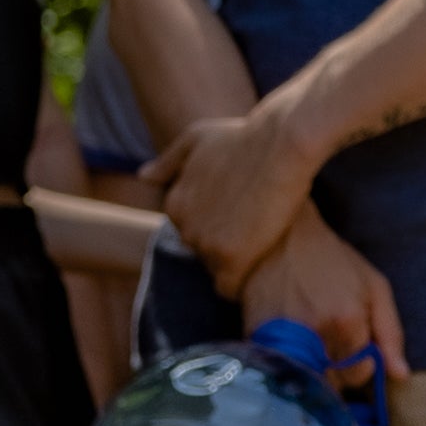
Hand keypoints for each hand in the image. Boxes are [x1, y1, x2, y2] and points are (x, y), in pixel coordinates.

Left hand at [156, 104, 320, 276]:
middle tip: (258, 231)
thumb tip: (143, 176)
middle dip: (227, 246)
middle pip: (204, 253)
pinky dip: (243, 284)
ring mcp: (204, 245)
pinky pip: (230, 289)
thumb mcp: (198, 138)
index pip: (194, 232)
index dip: (221, 227)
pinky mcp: (230, 260)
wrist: (282, 143)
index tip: (244, 217)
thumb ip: (169, 161)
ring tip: (264, 248)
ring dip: (237, 264)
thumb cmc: (245, 137)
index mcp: (175, 204)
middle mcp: (183, 227)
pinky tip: (261, 268)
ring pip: (217, 271)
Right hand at [238, 207, 408, 390]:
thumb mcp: (374, 287)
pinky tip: (290, 342)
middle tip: (332, 341)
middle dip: (337, 370)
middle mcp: (314, 333)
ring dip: (312, 370)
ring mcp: (281, 336)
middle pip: (331, 382)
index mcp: (346, 321)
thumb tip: (401, 375)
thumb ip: (390, 333)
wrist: (281, 237)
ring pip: (305, 380)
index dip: (360, 364)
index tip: (354, 345)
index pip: (358, 374)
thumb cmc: (333, 261)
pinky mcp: (255, 337)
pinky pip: (277, 369)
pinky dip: (286, 364)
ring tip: (312, 341)